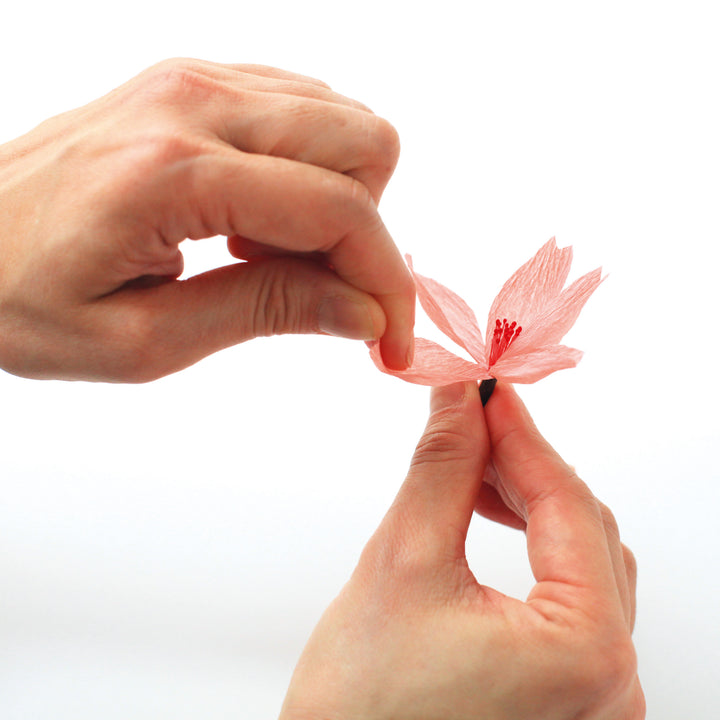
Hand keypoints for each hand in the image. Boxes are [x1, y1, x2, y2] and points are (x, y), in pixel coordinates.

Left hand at [0, 59, 413, 381]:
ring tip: (269, 255)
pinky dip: (307, 170)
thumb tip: (364, 311)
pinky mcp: (193, 80)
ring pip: (343, 118)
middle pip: (364, 142)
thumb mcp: (143, 340)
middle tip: (317, 289)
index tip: (389, 341)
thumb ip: (265, 311)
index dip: (387, 284)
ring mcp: (193, 79)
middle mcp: (193, 102)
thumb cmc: (21, 297)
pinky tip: (254, 218)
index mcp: (174, 173)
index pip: (339, 211)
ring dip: (336, 200)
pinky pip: (302, 108)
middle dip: (368, 232)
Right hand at [280, 383, 644, 719]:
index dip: (522, 434)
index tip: (486, 390)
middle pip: (584, 529)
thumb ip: (443, 468)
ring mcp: (595, 695)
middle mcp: (612, 683)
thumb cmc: (361, 707)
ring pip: (580, 559)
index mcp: (587, 652)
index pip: (567, 503)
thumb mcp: (403, 562)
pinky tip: (490, 520)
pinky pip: (572, 596)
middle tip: (470, 422)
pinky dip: (534, 546)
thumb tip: (459, 401)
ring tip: (471, 470)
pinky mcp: (569, 696)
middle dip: (525, 466)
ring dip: (529, 502)